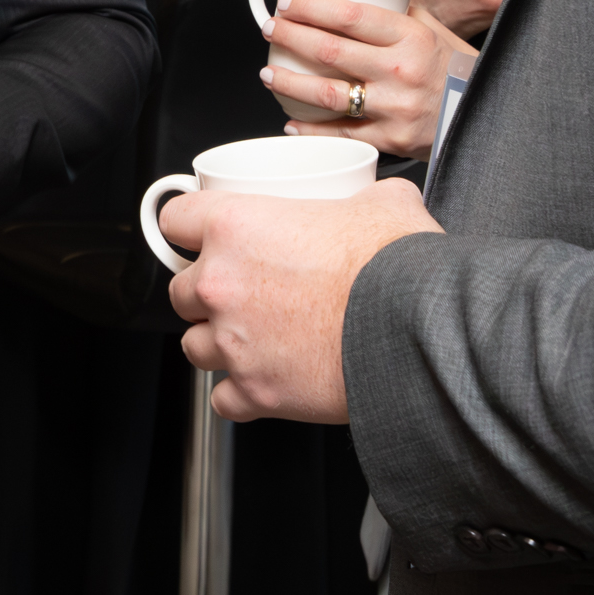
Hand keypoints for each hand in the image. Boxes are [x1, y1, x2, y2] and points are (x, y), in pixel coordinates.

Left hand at [159, 178, 439, 421]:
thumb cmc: (396, 266)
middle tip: (244, 293)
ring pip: (194, 346)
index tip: (199, 237)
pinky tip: (264, 381)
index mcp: (235, 227)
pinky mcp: (255, 392)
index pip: (175, 219)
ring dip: (218, 343)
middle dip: (207, 294)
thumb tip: (379, 197)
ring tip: (253, 339)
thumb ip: (362, 195)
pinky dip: (239, 394)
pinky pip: (222, 399)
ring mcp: (233, 342)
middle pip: (181, 291)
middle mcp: (221, 284)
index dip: (188, 227)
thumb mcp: (383, 203)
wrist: (418, 329)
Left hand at [265, 0, 473, 160]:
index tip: (288, 4)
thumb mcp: (433, 31)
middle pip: (329, 51)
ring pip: (327, 94)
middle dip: (290, 37)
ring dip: (289, 83)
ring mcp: (395, 106)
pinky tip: (291, 122)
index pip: (350, 15)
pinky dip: (311, 129)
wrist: (482, 115)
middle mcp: (401, 70)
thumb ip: (397, 13)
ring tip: (268, 73)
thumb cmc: (454, 69)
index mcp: (411, 37)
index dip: (312, 8)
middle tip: (270, 29)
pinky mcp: (392, 138)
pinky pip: (342, 133)